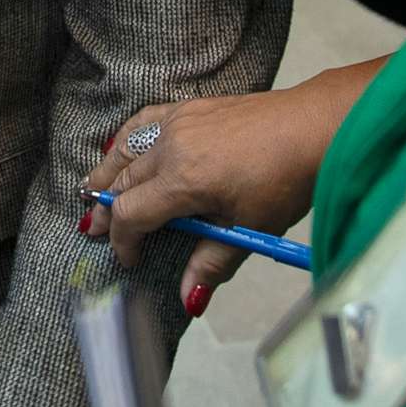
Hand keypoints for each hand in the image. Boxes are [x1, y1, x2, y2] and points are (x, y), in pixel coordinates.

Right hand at [83, 60, 387, 311]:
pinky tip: (125, 147)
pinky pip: (144, 122)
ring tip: (93, 189)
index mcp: (183, 179)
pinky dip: (127, 139)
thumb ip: (212, 262)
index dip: (123, 241)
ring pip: (126, 147)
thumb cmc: (287, 178)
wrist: (312, 126)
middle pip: (122, 180)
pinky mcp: (190, 107)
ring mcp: (178, 121)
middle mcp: (171, 146)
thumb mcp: (251, 227)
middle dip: (106, 209)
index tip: (129, 260)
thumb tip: (188, 299)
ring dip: (107, 171)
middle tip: (93, 230)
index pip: (132, 213)